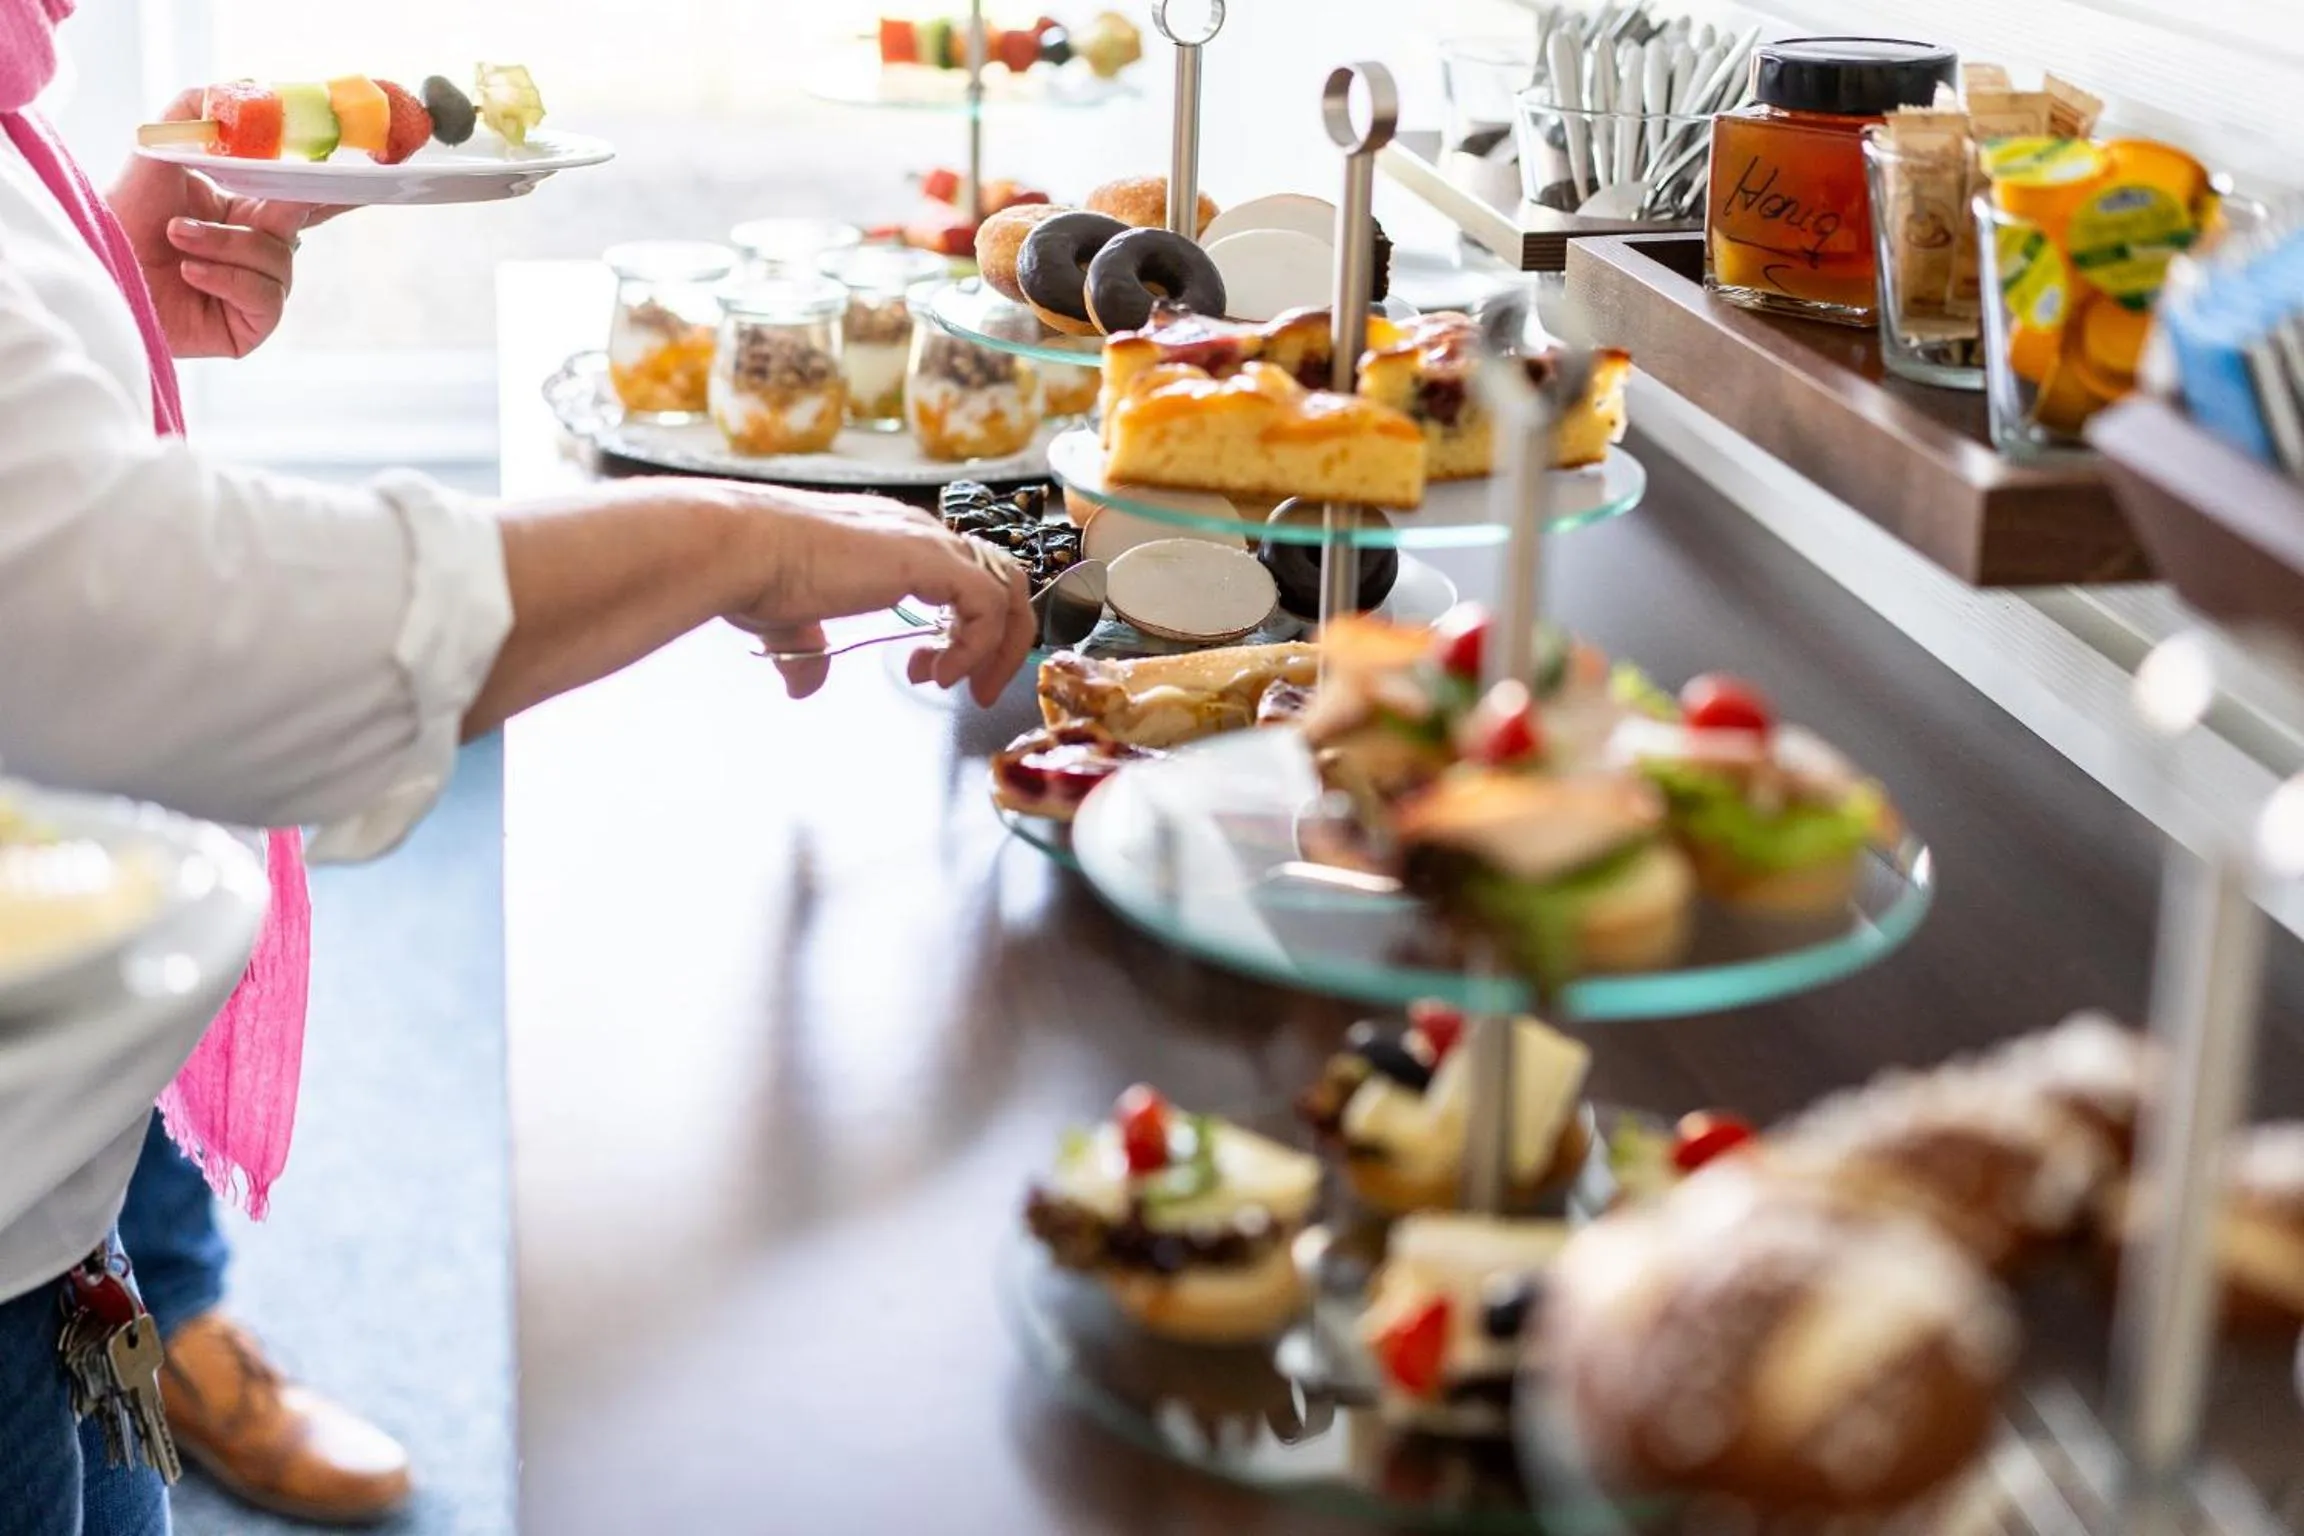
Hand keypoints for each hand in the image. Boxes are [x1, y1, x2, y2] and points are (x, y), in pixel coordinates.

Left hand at [105, 90, 349, 359]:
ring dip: (224, 244)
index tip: (370, 178)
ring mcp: (257, 293)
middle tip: (238, 204)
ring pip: (278, 261)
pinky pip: (265, 296)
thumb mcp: (160, 147)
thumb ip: (198, 111)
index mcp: (245, 214)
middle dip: (273, 212)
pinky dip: (227, 278)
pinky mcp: (250, 328)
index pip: (302, 202)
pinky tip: (190, 273)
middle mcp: (257, 254)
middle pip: (298, 227)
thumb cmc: (124, 213)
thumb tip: (245, 87)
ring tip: (176, 238)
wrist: (99, 265)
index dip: (334, 192)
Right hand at [724, 488, 1035, 705]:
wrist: (744, 548)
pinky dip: (977, 647)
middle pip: (1002, 578)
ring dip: (998, 648)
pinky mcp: (931, 560)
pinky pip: (988, 606)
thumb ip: (807, 649)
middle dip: (1000, 641)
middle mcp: (919, 532)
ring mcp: (929, 543)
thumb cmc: (756, 572)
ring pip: (1008, 588)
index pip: (964, 574)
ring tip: (967, 688)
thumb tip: (804, 684)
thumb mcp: (789, 620)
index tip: (930, 671)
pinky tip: (941, 674)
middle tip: (975, 688)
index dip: (961, 630)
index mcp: (894, 539)